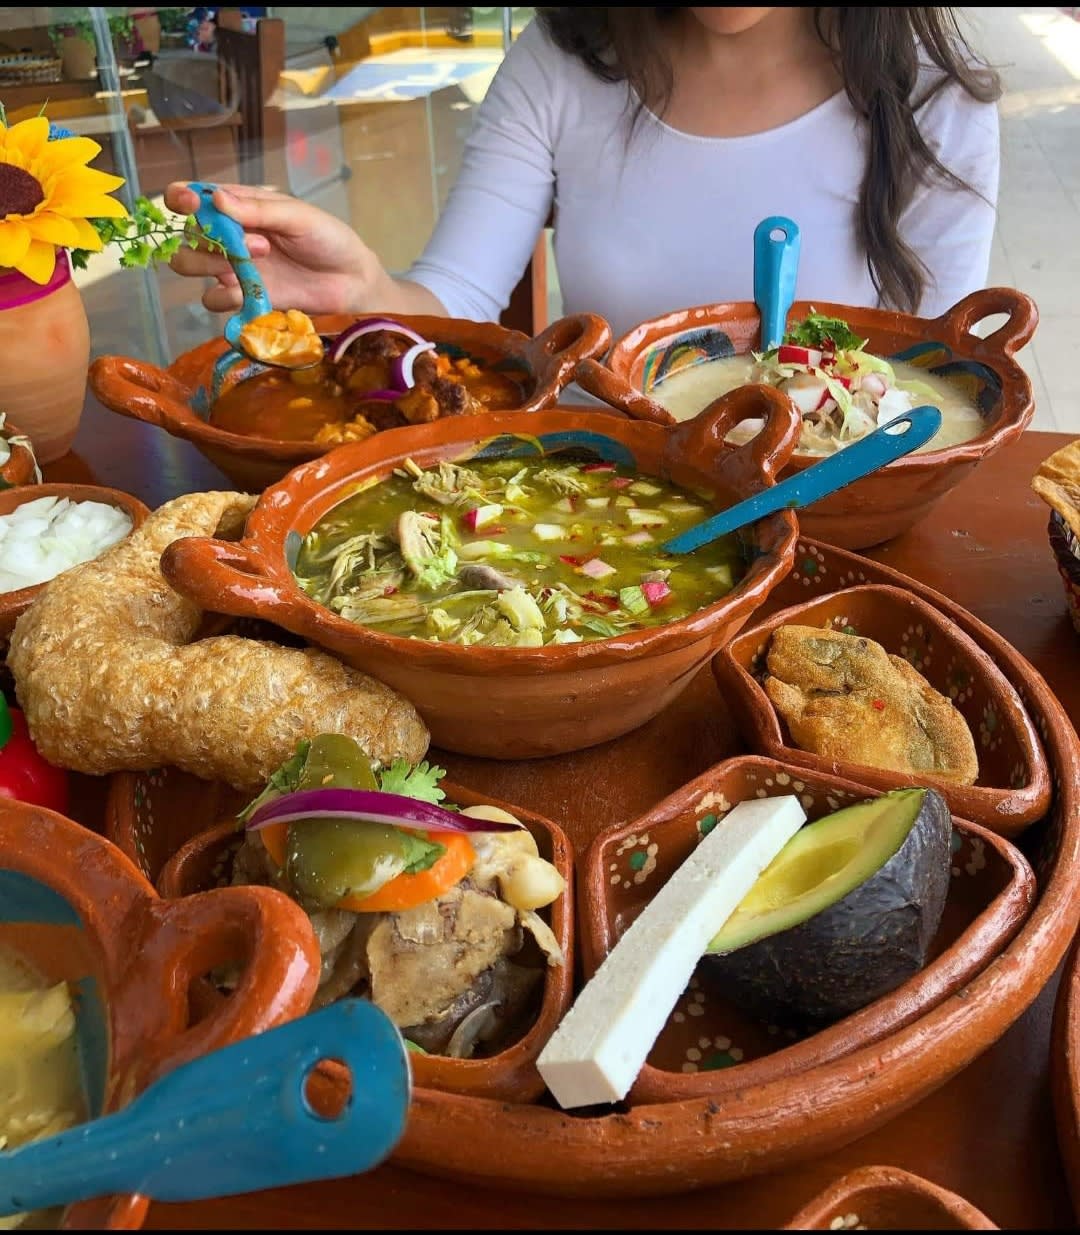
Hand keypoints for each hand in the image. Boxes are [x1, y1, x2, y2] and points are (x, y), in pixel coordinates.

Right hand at [164, 182, 381, 314]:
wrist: (351, 282)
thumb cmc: (328, 239)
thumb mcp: (297, 216)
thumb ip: (258, 210)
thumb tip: (217, 199)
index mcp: (239, 207)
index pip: (194, 198)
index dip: (181, 199)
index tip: (187, 204)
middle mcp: (229, 236)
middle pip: (186, 236)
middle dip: (208, 239)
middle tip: (257, 243)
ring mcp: (234, 268)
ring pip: (190, 266)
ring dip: (213, 265)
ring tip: (259, 262)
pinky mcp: (243, 298)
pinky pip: (213, 300)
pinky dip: (225, 297)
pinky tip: (253, 293)